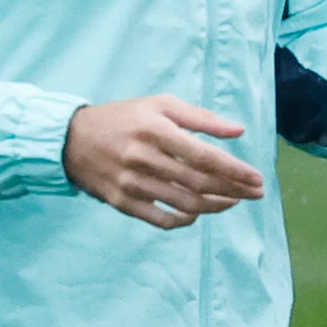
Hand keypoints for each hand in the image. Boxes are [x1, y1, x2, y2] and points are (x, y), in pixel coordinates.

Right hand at [62, 95, 264, 229]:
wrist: (69, 139)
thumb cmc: (121, 118)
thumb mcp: (157, 105)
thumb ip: (199, 117)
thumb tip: (238, 131)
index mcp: (154, 130)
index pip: (205, 156)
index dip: (236, 171)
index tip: (258, 179)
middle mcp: (143, 158)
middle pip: (200, 183)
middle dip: (235, 190)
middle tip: (256, 192)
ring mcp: (132, 183)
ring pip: (186, 204)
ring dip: (217, 206)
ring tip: (233, 201)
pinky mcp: (122, 202)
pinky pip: (163, 220)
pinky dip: (186, 220)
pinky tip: (198, 213)